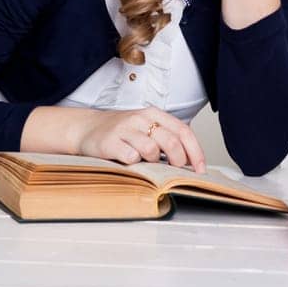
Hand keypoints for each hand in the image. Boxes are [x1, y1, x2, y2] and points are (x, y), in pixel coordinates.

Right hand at [74, 106, 206, 171]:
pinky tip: (129, 162)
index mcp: (154, 114)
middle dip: (179, 161)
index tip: (201, 170)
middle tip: (177, 172)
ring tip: (146, 163)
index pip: (183, 131)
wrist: (87, 128)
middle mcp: (141, 118)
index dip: (196, 152)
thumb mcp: (146, 128)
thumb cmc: (122, 133)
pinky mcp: (110, 142)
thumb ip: (167, 138)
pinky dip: (134, 164)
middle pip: (171, 141)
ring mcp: (125, 129)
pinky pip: (131, 157)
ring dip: (154, 162)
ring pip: (152, 150)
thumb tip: (192, 161)